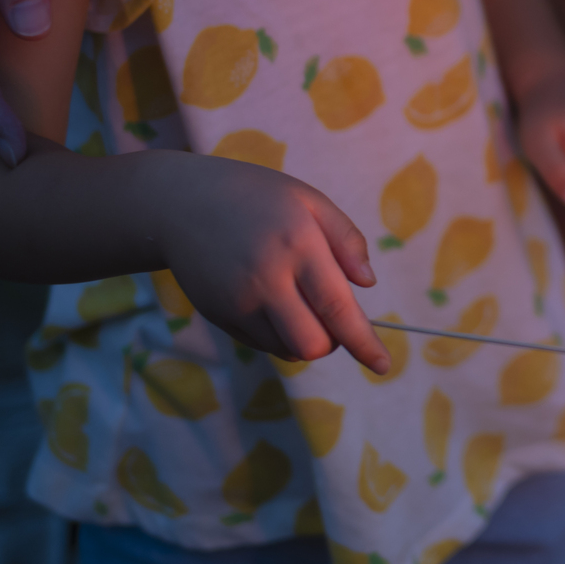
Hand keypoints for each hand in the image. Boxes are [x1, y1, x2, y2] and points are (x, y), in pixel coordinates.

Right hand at [157, 154, 390, 372]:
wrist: (181, 202)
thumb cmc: (258, 197)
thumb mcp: (309, 200)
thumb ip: (346, 239)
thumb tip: (367, 284)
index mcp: (298, 244)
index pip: (338, 307)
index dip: (363, 342)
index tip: (383, 366)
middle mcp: (266, 278)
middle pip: (313, 344)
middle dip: (333, 342)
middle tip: (332, 315)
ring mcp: (238, 301)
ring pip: (287, 350)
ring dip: (305, 338)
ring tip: (299, 300)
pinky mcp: (219, 315)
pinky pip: (262, 345)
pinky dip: (279, 336)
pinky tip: (272, 302)